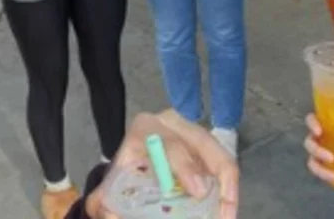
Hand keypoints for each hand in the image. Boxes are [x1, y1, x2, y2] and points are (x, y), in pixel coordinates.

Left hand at [87, 110, 238, 218]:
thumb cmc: (126, 169)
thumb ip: (104, 200)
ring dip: (229, 185)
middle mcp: (174, 124)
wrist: (133, 156)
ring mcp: (194, 132)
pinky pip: (225, 163)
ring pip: (220, 153)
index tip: (197, 191)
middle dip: (218, 177)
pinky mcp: (208, 146)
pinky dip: (229, 187)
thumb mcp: (112, 181)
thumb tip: (112, 216)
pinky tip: (228, 208)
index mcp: (145, 128)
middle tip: (222, 212)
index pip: (169, 144)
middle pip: (202, 143)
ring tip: (228, 214)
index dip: (185, 167)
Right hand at [304, 112, 333, 186]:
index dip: (311, 124)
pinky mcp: (325, 164)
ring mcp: (320, 152)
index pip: (310, 120)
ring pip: (311, 159)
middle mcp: (318, 137)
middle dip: (316, 150)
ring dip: (319, 167)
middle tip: (331, 157)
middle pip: (309, 142)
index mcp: (324, 122)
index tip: (319, 131)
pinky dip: (324, 174)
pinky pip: (318, 170)